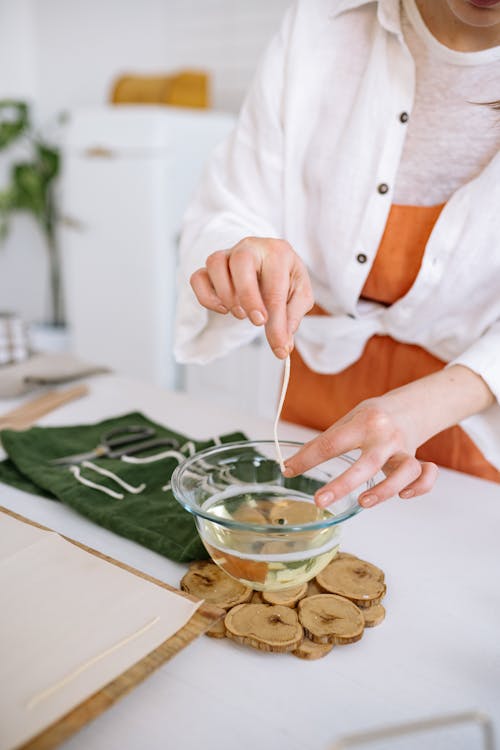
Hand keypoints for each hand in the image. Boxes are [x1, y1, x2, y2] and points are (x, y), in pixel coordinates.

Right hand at [190, 237, 313, 357]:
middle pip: (241, 260)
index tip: (278, 342)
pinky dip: (206, 297)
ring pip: (215, 264)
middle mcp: (251, 247)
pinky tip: (223, 309)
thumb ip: (292, 319)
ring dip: (226, 295)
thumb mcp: (299, 296)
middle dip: (248, 296)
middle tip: (258, 322)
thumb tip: (282, 346)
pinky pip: (198, 278)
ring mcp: (228, 255)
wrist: (270, 265)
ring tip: (241, 314)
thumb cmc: (285, 279)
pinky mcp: (211, 268)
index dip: (276, 318)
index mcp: (278, 252)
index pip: (275, 286)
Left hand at [283, 398, 438, 507]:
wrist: (411, 406)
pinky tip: (403, 495)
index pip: (331, 442)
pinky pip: (425, 477)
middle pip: (366, 463)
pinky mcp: (417, 460)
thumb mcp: (350, 419)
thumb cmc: (374, 416)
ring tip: (362, 503)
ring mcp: (404, 449)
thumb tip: (291, 464)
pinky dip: (419, 487)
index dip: (307, 458)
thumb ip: (328, 440)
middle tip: (319, 500)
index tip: (288, 470)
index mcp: (364, 422)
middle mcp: (385, 436)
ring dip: (385, 490)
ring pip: (404, 472)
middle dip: (342, 485)